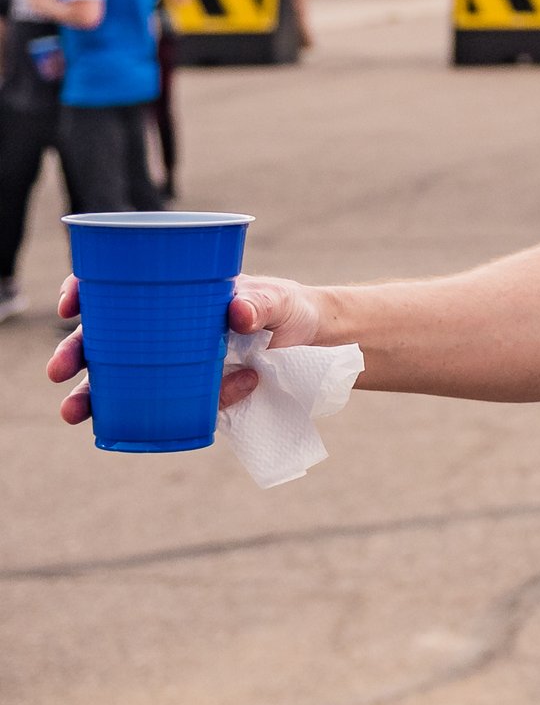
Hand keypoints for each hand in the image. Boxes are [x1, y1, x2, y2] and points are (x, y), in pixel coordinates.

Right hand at [47, 272, 325, 426]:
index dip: (84, 292)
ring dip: (91, 395)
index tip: (71, 306)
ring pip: (120, 378)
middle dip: (74, 354)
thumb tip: (236, 311)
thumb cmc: (289, 309)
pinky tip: (185, 417)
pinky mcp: (192, 391)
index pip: (116, 287)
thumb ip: (261, 302)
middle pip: (104, 337)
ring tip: (76, 413)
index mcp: (174, 295)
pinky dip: (166, 412)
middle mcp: (164, 329)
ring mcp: (174, 362)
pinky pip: (166, 404)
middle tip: (59, 373)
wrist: (316, 343)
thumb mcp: (279, 300)